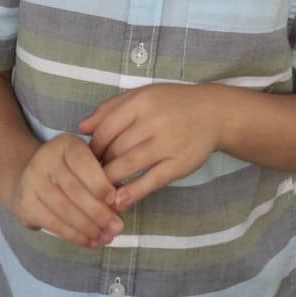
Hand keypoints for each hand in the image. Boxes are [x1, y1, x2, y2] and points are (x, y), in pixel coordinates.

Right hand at [7, 133, 123, 248]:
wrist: (28, 175)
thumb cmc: (68, 170)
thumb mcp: (84, 161)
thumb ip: (101, 176)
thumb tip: (119, 204)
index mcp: (65, 144)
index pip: (82, 163)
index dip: (99, 183)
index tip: (115, 200)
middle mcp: (45, 159)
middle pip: (74, 190)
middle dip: (98, 212)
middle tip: (116, 227)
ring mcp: (32, 181)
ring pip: (64, 209)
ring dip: (88, 228)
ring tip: (105, 238)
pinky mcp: (25, 204)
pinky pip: (53, 223)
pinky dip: (74, 236)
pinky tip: (90, 242)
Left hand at [78, 85, 220, 208]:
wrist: (213, 113)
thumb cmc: (172, 103)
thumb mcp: (142, 96)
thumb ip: (111, 109)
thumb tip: (81, 127)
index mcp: (141, 102)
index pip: (106, 127)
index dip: (93, 146)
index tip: (87, 157)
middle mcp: (154, 121)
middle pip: (116, 148)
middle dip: (99, 164)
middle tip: (90, 176)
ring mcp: (168, 143)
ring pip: (129, 165)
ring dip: (110, 180)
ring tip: (100, 189)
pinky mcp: (180, 164)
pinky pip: (152, 180)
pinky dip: (134, 192)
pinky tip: (120, 201)